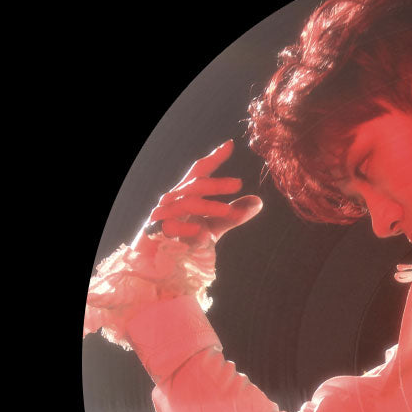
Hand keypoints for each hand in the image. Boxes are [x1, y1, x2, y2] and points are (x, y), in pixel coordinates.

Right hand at [136, 139, 262, 250]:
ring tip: (229, 211)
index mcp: (186, 195)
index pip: (200, 172)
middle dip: (216, 183)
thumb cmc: (184, 242)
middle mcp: (172, 200)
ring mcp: (162, 215)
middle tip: (238, 183)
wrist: (159, 267)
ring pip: (186, 203)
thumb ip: (232, 216)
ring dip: (209, 206)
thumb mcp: (213, 228)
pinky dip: (185, 229)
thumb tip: (258, 201)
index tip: (230, 145)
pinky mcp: (154, 233)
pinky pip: (169, 227)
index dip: (214, 158)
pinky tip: (200, 233)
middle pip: (195, 185)